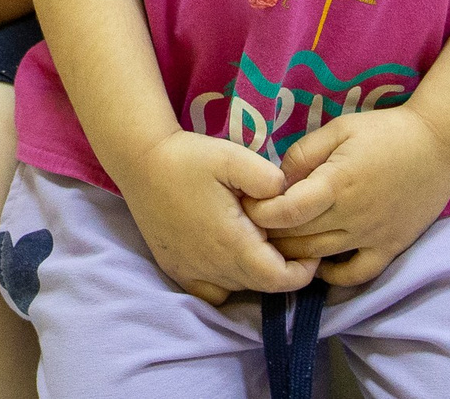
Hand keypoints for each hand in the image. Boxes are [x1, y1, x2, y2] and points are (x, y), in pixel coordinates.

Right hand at [112, 127, 316, 305]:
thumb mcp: (233, 157)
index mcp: (233, 245)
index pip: (280, 280)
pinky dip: (226, 284)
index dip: (303, 272)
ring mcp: (192, 272)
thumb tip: (289, 196)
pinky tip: (227, 258)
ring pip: (238, 288)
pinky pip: (210, 293)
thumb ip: (269, 178)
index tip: (309, 250)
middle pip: (262, 286)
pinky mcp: (176, 269)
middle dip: (281, 268)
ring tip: (256, 240)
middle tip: (284, 237)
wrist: (140, 161)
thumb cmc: (188, 158)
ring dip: (254, 272)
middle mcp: (214, 267)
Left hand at [244, 105, 449, 285]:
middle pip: (298, 238)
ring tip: (277, 241)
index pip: (287, 211)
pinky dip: (333, 276)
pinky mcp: (390, 248)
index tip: (248, 204)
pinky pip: (356, 274)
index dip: (261, 212)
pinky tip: (318, 264)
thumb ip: (303, 154)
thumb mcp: (338, 129)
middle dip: (269, 234)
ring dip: (293, 254)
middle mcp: (352, 216)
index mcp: (336, 183)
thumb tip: (276, 180)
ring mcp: (372, 236)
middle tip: (254, 224)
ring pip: (319, 258)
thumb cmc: (384, 132)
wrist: (438, 145)